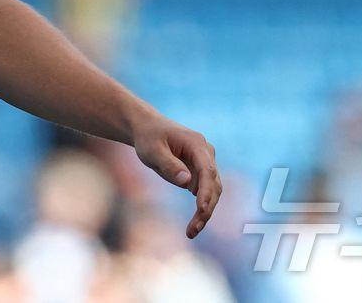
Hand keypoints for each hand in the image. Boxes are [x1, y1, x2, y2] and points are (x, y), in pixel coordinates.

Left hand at [132, 114, 221, 238]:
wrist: (148, 129)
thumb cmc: (149, 138)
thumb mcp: (152, 150)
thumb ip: (169, 165)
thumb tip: (187, 183)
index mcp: (197, 144)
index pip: (207, 170)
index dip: (206, 191)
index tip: (201, 209)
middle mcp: (206, 153)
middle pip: (213, 184)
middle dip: (206, 209)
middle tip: (193, 230)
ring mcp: (205, 163)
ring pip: (212, 191)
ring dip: (205, 212)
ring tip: (191, 232)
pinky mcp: (201, 172)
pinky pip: (205, 192)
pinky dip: (201, 208)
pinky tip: (192, 224)